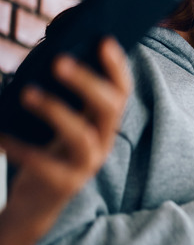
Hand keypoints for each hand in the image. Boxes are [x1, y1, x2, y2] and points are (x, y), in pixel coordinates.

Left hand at [1, 38, 131, 235]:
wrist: (36, 203)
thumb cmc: (44, 151)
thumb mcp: (58, 122)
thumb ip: (62, 96)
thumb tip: (51, 56)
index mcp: (102, 123)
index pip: (121, 91)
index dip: (117, 67)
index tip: (104, 40)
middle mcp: (102, 142)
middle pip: (108, 108)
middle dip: (87, 82)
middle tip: (59, 61)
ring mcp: (86, 165)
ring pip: (81, 135)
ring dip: (55, 110)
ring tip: (27, 92)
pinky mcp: (64, 184)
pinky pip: (44, 163)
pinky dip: (20, 147)